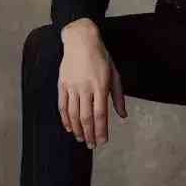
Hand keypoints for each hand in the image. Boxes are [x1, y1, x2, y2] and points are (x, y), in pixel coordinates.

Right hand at [57, 31, 127, 148]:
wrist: (81, 40)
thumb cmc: (101, 57)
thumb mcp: (114, 74)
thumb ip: (118, 96)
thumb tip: (123, 115)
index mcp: (101, 85)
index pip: (101, 114)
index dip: (101, 131)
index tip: (102, 141)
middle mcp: (86, 87)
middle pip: (86, 117)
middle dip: (89, 134)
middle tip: (91, 145)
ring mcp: (72, 86)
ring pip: (73, 114)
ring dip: (77, 129)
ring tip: (81, 138)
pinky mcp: (62, 84)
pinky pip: (62, 105)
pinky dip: (65, 119)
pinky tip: (69, 127)